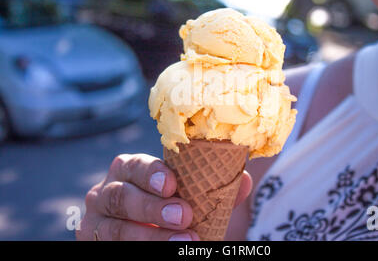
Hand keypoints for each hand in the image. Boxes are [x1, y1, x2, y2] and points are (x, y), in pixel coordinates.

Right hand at [76, 153, 252, 240]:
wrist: (145, 233)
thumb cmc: (168, 207)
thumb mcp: (187, 196)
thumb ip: (211, 189)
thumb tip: (243, 180)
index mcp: (127, 170)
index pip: (133, 165)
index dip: (150, 173)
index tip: (172, 184)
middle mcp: (105, 191)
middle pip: (120, 196)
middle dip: (152, 207)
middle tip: (184, 217)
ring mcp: (96, 221)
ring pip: (114, 229)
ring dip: (150, 237)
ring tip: (184, 243)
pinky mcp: (94, 243)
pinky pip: (114, 248)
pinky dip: (142, 250)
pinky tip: (167, 253)